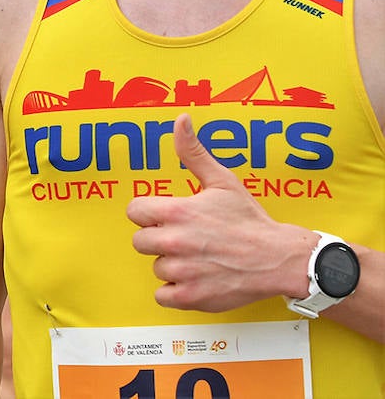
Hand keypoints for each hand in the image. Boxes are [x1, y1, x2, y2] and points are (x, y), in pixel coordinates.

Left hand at [127, 114, 312, 312]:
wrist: (280, 259)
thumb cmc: (250, 220)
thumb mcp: (222, 181)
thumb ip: (193, 153)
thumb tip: (180, 120)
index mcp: (177, 212)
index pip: (135, 211)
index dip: (150, 213)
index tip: (168, 217)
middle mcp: (174, 242)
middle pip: (140, 241)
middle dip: (159, 239)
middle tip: (186, 238)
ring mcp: (182, 271)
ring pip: (156, 267)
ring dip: (172, 264)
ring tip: (199, 257)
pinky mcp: (190, 297)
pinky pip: (162, 294)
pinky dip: (176, 290)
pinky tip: (196, 278)